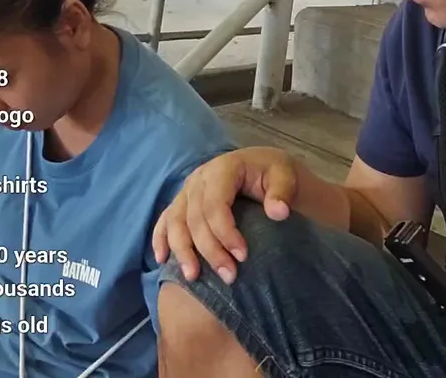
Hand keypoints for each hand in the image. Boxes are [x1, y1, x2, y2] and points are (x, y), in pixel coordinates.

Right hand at [153, 147, 297, 283]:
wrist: (265, 168)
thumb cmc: (275, 174)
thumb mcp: (285, 176)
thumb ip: (282, 192)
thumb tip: (278, 213)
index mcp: (222, 169)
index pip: (215, 205)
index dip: (225, 233)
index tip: (243, 257)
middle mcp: (199, 179)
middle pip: (194, 218)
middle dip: (209, 250)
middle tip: (229, 276)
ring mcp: (187, 190)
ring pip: (176, 222)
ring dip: (182, 251)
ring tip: (193, 277)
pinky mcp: (182, 201)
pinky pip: (165, 220)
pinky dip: (160, 239)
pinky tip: (162, 259)